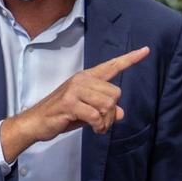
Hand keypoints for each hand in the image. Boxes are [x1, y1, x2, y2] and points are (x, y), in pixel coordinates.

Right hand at [2, 46, 150, 157]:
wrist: (35, 122)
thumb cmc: (61, 116)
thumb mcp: (87, 112)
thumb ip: (104, 110)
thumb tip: (121, 113)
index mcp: (87, 78)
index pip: (112, 66)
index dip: (130, 59)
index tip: (146, 50)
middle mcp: (82, 80)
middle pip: (115, 93)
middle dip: (112, 113)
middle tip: (102, 124)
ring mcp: (75, 90)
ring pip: (107, 105)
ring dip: (106, 122)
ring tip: (98, 128)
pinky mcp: (69, 103)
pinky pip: (96, 115)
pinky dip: (99, 126)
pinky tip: (94, 129)